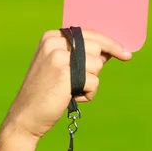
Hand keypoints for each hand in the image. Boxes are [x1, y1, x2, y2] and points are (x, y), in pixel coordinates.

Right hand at [2, 29, 131, 138]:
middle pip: (97, 48)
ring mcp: (58, 57)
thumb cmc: (47, 92)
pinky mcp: (65, 74)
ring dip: (90, 82)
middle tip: (81, 82)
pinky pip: (94, 82)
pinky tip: (71, 98)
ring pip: (97, 65)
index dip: (110, 44)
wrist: (25, 116)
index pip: (89, 34)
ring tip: (71, 90)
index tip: (126, 53)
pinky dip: (88, 93)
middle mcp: (54, 43)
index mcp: (52, 37)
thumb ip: (82, 55)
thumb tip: (112, 50)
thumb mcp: (60, 66)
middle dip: (97, 67)